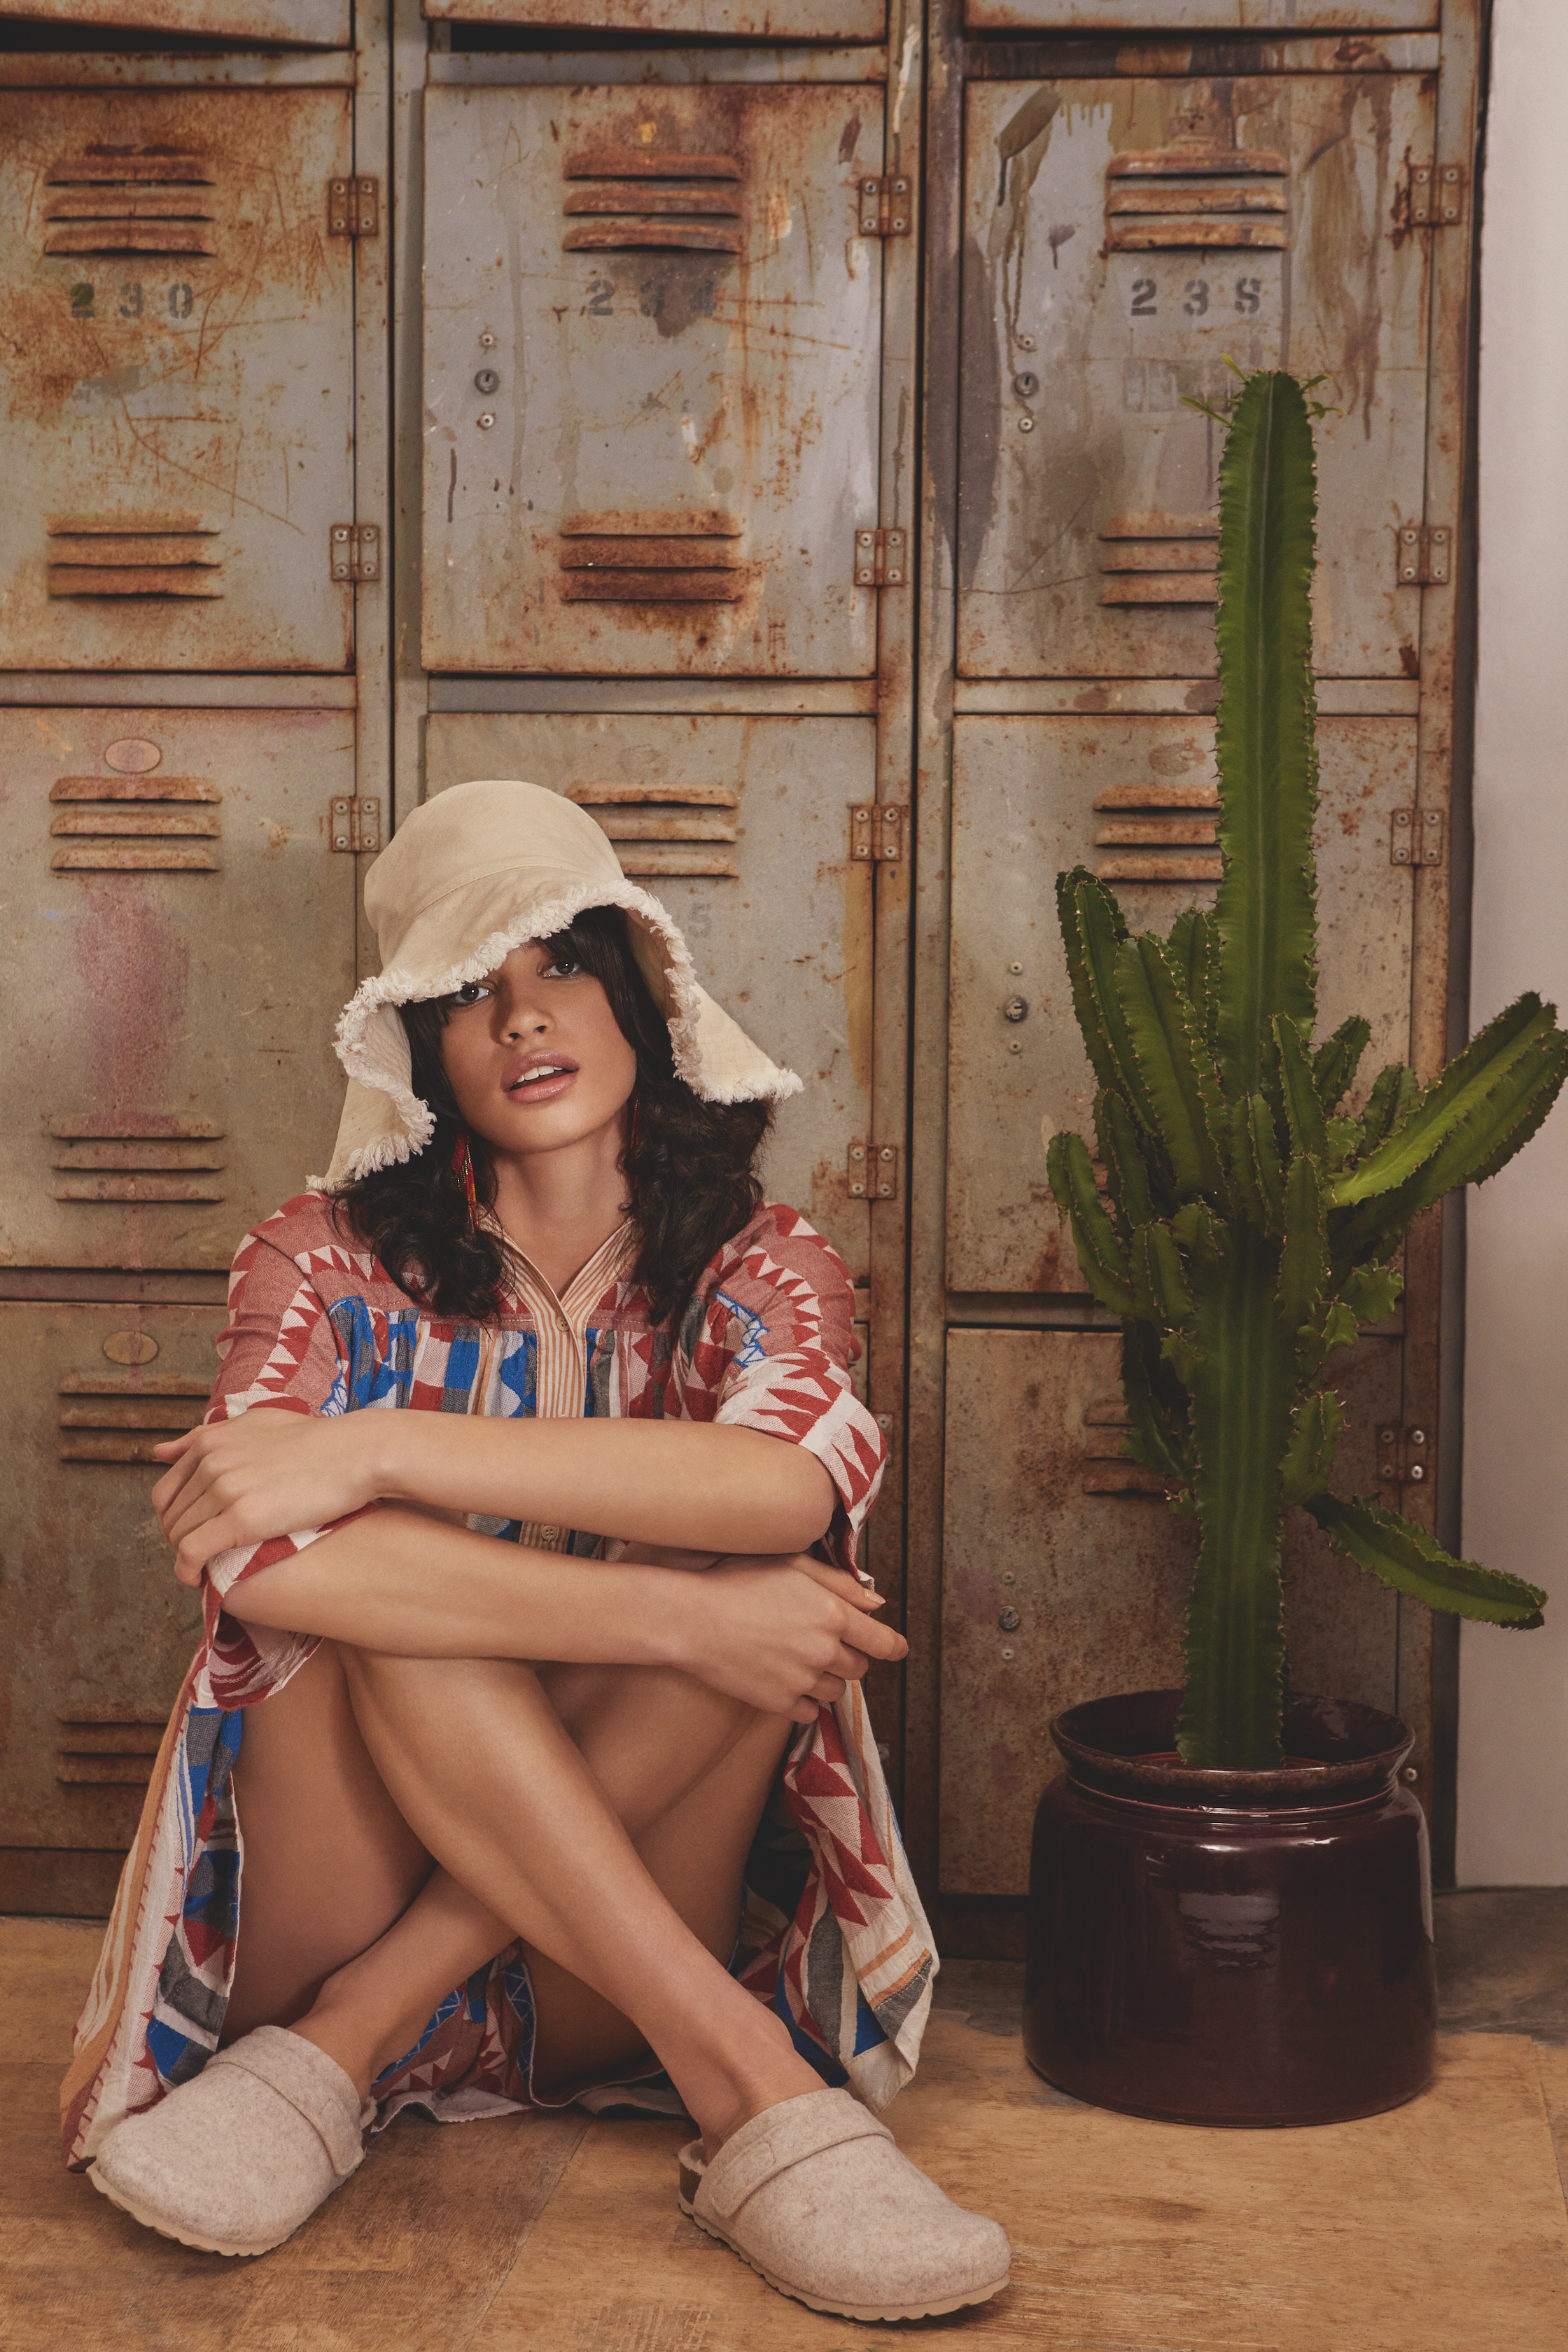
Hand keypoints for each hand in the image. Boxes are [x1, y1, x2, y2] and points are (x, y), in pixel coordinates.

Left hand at [151, 1409, 378, 1586]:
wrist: (356, 1452)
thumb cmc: (315, 1440)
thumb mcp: (254, 1424)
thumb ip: (205, 1436)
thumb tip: (159, 1450)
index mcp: (210, 1441)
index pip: (165, 1492)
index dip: (173, 1519)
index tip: (192, 1533)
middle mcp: (211, 1462)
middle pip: (170, 1517)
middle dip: (179, 1541)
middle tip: (202, 1556)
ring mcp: (225, 1488)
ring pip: (179, 1536)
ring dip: (185, 1558)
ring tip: (205, 1568)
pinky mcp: (242, 1518)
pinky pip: (192, 1552)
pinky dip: (186, 1570)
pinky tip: (197, 1579)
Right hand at [674, 1553, 908, 1724]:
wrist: (692, 1619)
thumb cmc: (739, 1582)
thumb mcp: (793, 1566)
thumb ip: (841, 1583)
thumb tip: (876, 1604)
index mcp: (833, 1613)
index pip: (883, 1641)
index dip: (893, 1646)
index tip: (895, 1648)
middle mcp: (824, 1649)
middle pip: (860, 1668)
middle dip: (850, 1656)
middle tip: (822, 1642)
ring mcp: (802, 1679)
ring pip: (836, 1691)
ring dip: (826, 1678)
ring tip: (796, 1657)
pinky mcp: (780, 1703)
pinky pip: (810, 1712)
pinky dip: (803, 1700)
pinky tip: (782, 1678)